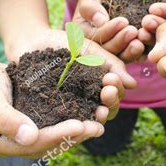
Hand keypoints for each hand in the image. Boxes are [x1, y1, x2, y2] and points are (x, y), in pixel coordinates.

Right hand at [0, 56, 104, 157]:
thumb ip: (6, 118)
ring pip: (53, 140)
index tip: (81, 125)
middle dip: (73, 137)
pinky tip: (89, 115)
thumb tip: (30, 138)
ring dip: (76, 133)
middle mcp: (9, 145)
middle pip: (46, 147)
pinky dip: (70, 122)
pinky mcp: (30, 126)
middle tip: (98, 127)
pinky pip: (53, 128)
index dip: (57, 136)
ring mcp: (20, 138)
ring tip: (99, 123)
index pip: (32, 145)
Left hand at [5, 26, 135, 121]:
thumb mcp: (91, 51)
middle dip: (111, 102)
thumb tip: (133, 85)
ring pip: (91, 120)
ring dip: (100, 115)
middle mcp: (88, 102)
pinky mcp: (53, 116)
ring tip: (100, 110)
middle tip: (108, 92)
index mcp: (100, 87)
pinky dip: (77, 123)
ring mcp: (72, 110)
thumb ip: (112, 65)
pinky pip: (67, 124)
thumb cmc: (64, 44)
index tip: (111, 80)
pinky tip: (80, 120)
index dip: (116, 90)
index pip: (114, 96)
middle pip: (106, 111)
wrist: (33, 41)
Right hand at [75, 0, 144, 61]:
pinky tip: (149, 44)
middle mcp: (99, 45)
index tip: (123, 21)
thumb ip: (91, 6)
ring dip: (132, 50)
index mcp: (85, 35)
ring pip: (122, 56)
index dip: (109, 31)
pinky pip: (134, 54)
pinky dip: (142, 52)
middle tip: (133, 31)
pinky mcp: (127, 48)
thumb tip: (100, 21)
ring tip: (142, 39)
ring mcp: (114, 48)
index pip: (96, 37)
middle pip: (109, 50)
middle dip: (121, 41)